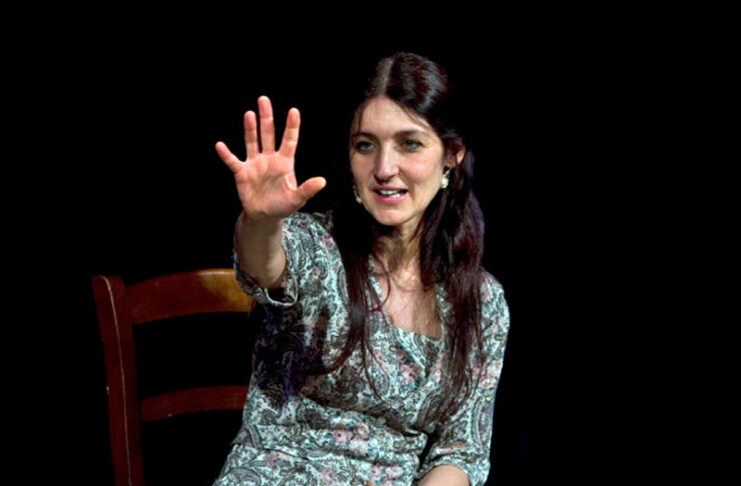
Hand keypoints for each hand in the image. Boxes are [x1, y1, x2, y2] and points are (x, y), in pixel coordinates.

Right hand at [216, 96, 325, 220]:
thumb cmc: (283, 205)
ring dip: (250, 129)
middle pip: (268, 134)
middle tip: (264, 100)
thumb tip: (322, 181)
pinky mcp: (242, 173)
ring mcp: (255, 163)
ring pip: (252, 141)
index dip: (291, 126)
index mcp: (285, 162)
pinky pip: (233, 161)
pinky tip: (220, 145)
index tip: (293, 111)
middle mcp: (269, 158)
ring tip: (249, 114)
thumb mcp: (297, 199)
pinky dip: (226, 154)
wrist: (264, 216)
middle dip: (266, 117)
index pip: (289, 140)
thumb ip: (307, 189)